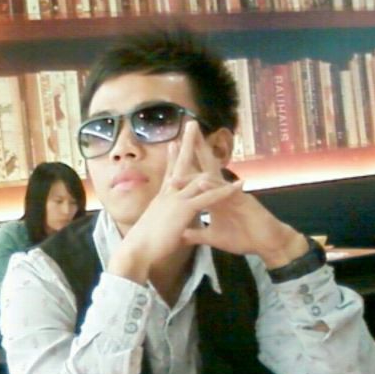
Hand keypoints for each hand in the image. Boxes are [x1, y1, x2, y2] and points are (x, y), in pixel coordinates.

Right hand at [108, 121, 239, 282]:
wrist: (137, 250)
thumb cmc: (143, 243)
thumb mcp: (153, 228)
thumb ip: (160, 221)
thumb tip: (162, 223)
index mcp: (162, 198)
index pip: (169, 173)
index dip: (172, 157)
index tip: (174, 143)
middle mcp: (168, 193)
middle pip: (180, 163)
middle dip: (187, 143)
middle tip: (191, 124)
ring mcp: (176, 199)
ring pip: (197, 175)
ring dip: (209, 160)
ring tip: (214, 140)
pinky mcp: (184, 209)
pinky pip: (209, 197)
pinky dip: (224, 191)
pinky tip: (237, 185)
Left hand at [176, 124, 307, 267]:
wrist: (267, 244)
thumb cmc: (243, 238)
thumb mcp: (214, 237)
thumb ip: (197, 234)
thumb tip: (181, 234)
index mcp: (214, 198)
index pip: (197, 178)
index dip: (185, 165)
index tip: (172, 150)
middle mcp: (222, 192)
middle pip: (206, 167)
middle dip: (197, 148)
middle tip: (187, 129)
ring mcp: (233, 195)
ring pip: (215, 175)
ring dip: (202, 162)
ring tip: (189, 147)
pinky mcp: (244, 202)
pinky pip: (227, 192)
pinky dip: (215, 187)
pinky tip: (203, 180)